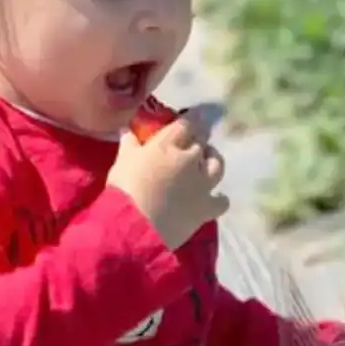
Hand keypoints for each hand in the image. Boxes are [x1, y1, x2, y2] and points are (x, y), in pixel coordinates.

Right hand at [108, 112, 228, 248]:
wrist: (135, 226)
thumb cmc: (125, 189)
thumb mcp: (123, 161)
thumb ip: (129, 143)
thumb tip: (128, 130)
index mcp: (169, 144)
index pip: (187, 123)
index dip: (190, 120)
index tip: (191, 119)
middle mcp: (191, 159)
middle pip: (202, 142)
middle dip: (199, 140)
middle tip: (191, 144)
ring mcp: (202, 184)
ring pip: (217, 165)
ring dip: (213, 161)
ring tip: (205, 165)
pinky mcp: (206, 207)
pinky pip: (222, 200)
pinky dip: (218, 198)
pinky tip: (212, 199)